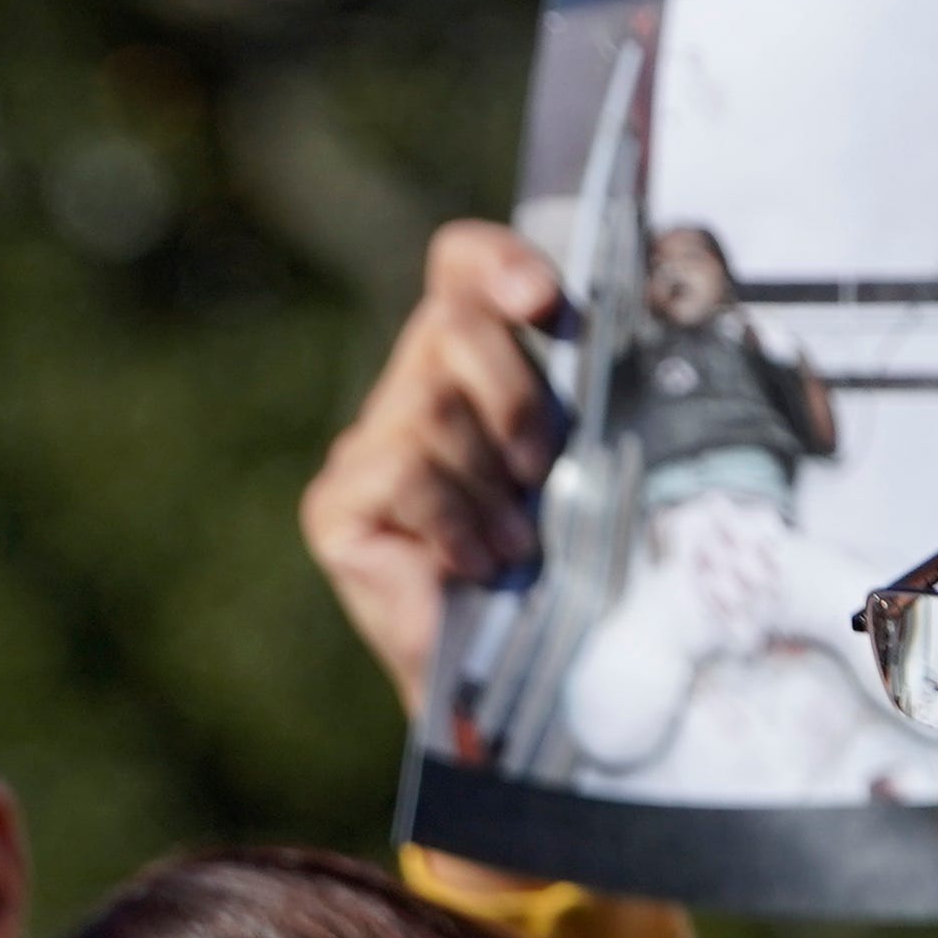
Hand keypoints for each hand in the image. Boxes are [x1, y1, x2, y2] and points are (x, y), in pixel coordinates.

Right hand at [304, 219, 573, 716]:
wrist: (499, 676)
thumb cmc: (549, 565)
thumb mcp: (574, 459)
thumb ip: (569, 392)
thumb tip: (601, 332)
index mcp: (466, 368)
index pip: (458, 267)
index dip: (495, 261)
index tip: (544, 300)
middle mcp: (406, 394)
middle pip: (450, 326)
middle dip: (514, 393)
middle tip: (541, 468)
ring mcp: (363, 449)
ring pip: (432, 411)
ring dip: (491, 483)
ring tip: (515, 543)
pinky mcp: (336, 505)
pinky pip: (404, 471)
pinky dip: (455, 518)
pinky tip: (476, 561)